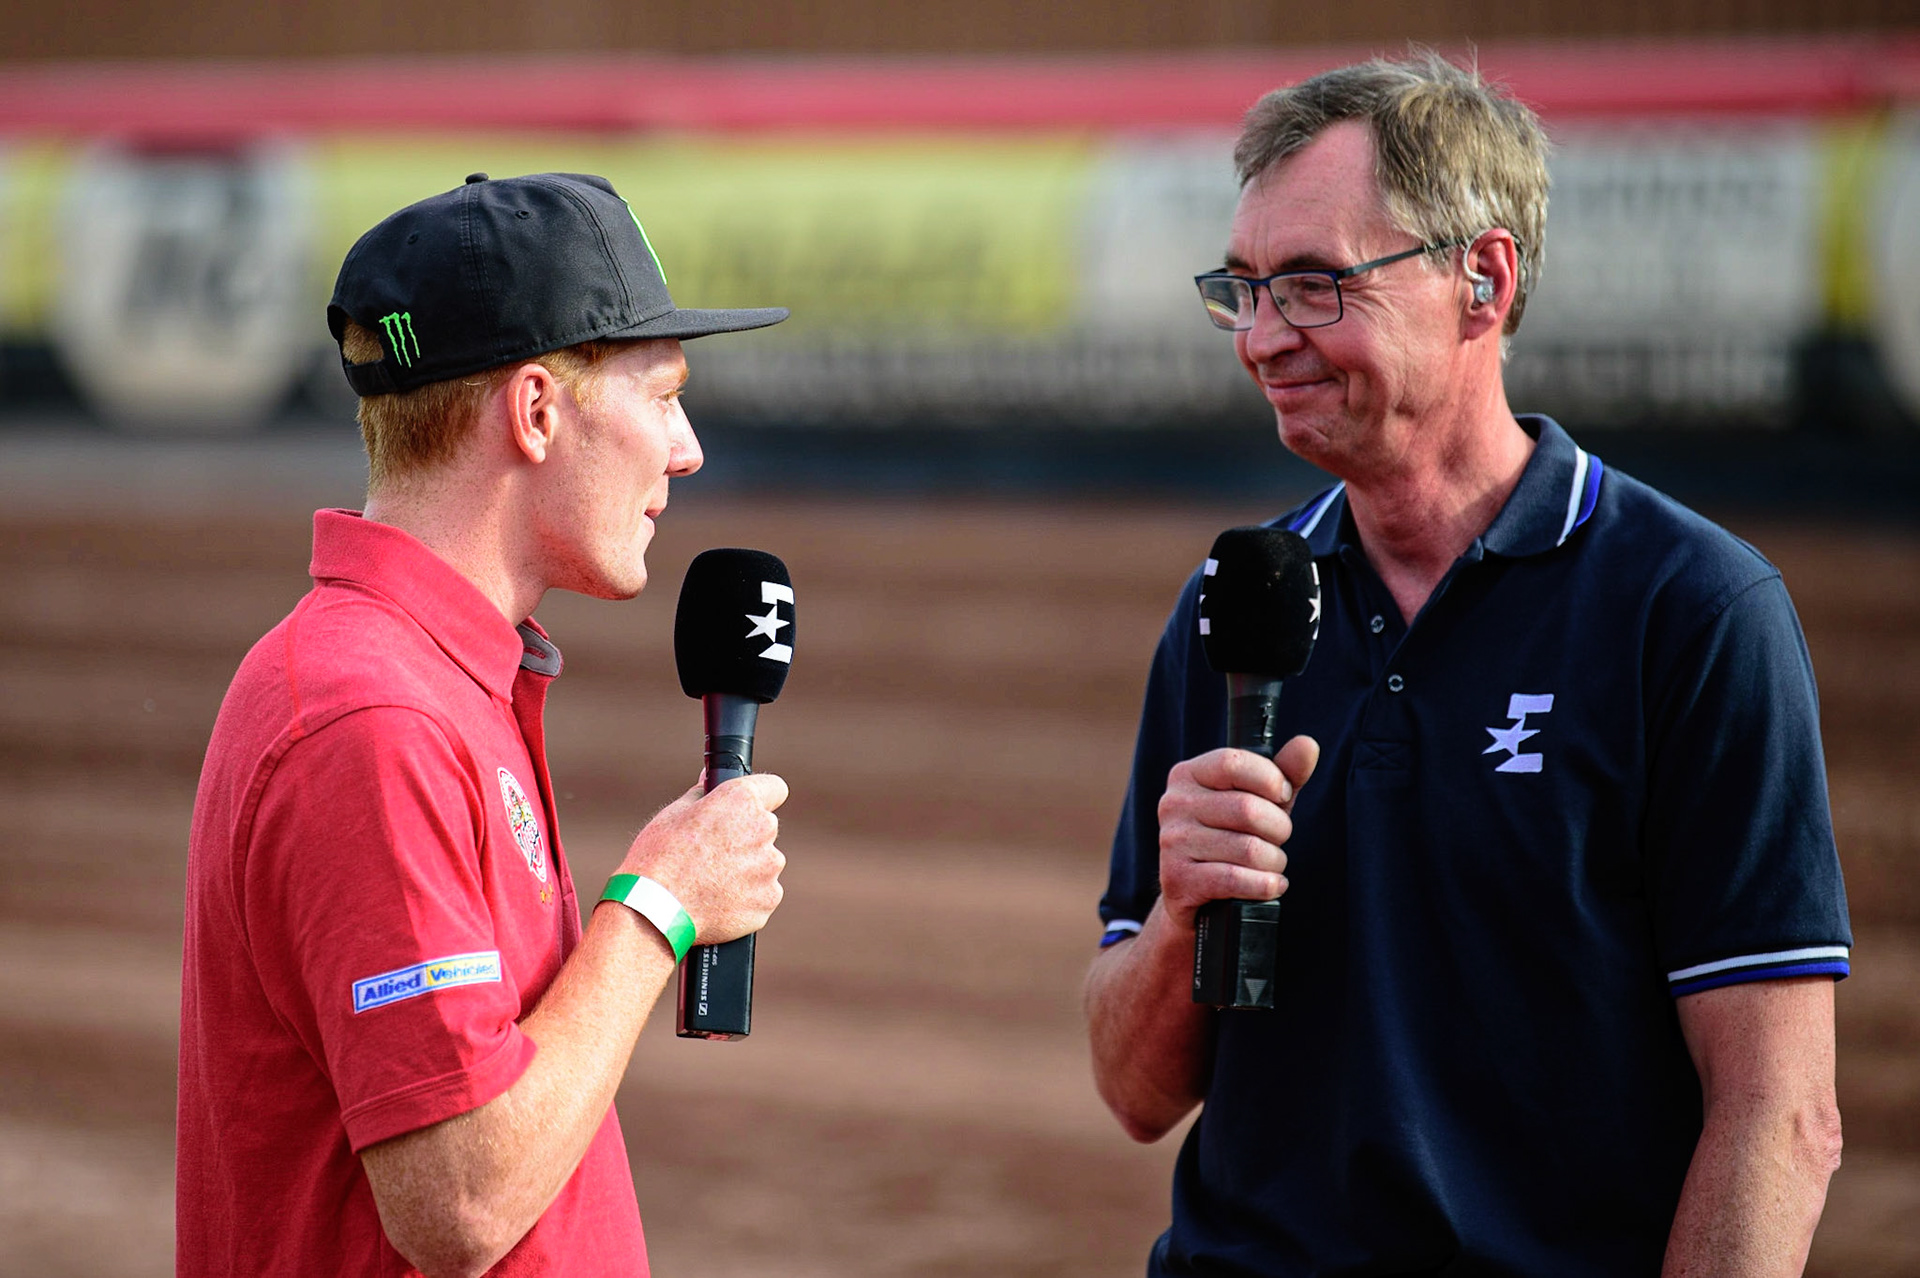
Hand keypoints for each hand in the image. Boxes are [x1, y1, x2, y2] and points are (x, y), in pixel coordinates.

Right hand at [616, 773, 787, 944]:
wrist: (655, 911)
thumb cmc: (659, 858)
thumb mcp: (674, 815)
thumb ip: (702, 795)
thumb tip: (709, 780)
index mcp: (742, 800)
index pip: (774, 788)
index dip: (762, 797)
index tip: (749, 808)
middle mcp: (763, 829)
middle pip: (765, 829)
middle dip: (746, 838)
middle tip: (713, 854)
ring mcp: (769, 867)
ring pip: (764, 864)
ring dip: (747, 870)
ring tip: (710, 883)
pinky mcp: (768, 898)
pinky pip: (762, 894)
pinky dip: (746, 899)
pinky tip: (718, 902)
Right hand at [1156, 736, 1317, 930]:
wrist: (1197, 897)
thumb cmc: (1231, 839)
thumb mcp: (1259, 802)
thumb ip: (1284, 773)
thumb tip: (1308, 745)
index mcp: (1188, 775)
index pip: (1233, 763)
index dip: (1269, 779)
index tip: (1282, 795)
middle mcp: (1174, 804)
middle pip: (1247, 809)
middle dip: (1279, 829)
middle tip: (1277, 839)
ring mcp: (1172, 842)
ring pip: (1247, 848)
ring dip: (1273, 862)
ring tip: (1270, 865)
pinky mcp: (1178, 879)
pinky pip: (1235, 879)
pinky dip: (1264, 885)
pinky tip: (1271, 884)